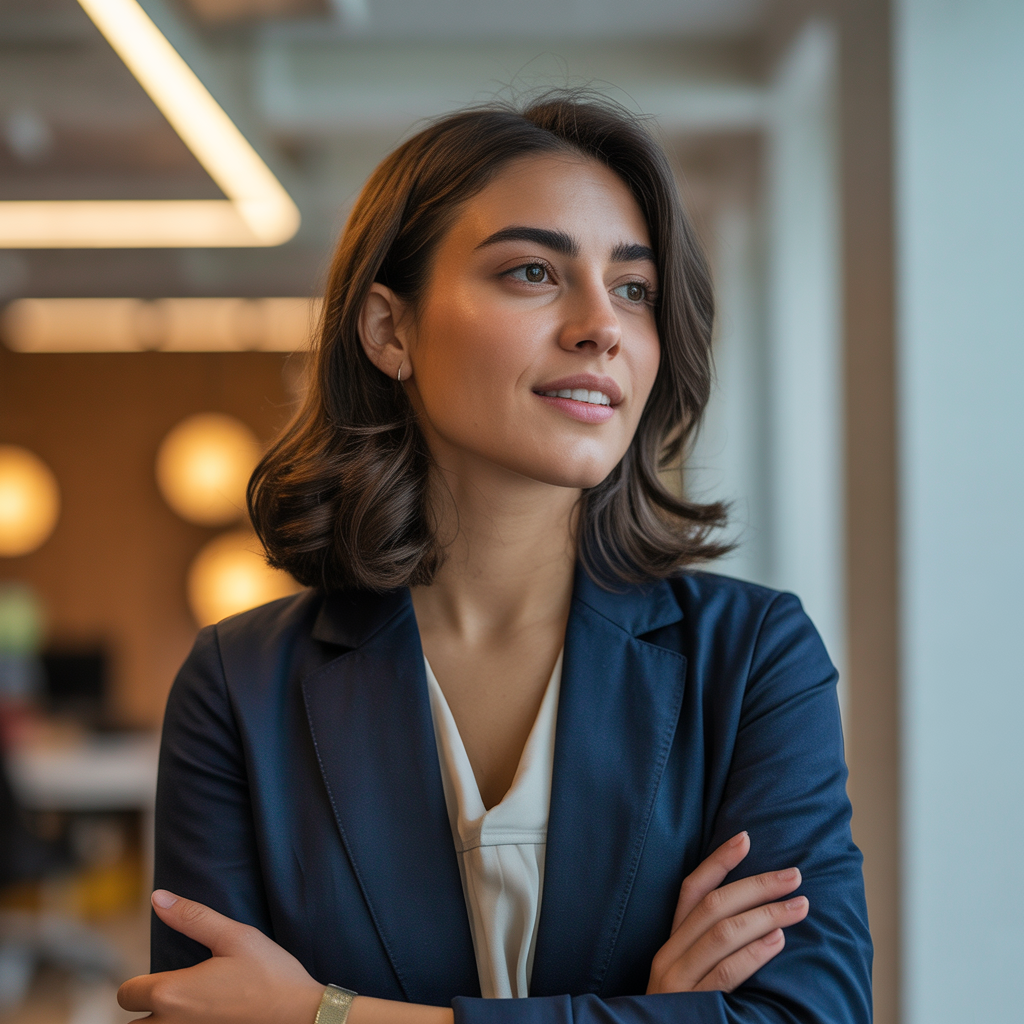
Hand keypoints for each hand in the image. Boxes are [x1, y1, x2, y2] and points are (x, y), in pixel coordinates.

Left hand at [117, 891, 324, 1023]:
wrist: (301, 1016)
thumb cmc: (270, 976)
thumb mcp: (235, 937)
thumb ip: (192, 918)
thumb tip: (157, 898)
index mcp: (172, 994)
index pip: (127, 993)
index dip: (139, 983)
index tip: (161, 975)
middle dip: (143, 1011)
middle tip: (168, 997)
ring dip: (159, 1022)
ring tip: (183, 1009)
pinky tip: (205, 1017)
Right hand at [646, 832, 808, 993]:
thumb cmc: (687, 1015)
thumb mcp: (691, 977)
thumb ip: (711, 948)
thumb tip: (756, 914)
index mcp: (670, 943)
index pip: (691, 890)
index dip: (719, 862)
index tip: (746, 837)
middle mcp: (669, 956)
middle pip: (713, 906)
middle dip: (757, 885)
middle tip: (794, 875)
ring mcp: (678, 982)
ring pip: (722, 933)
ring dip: (765, 914)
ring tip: (798, 905)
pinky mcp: (692, 1007)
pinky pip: (725, 973)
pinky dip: (753, 953)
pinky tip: (778, 940)